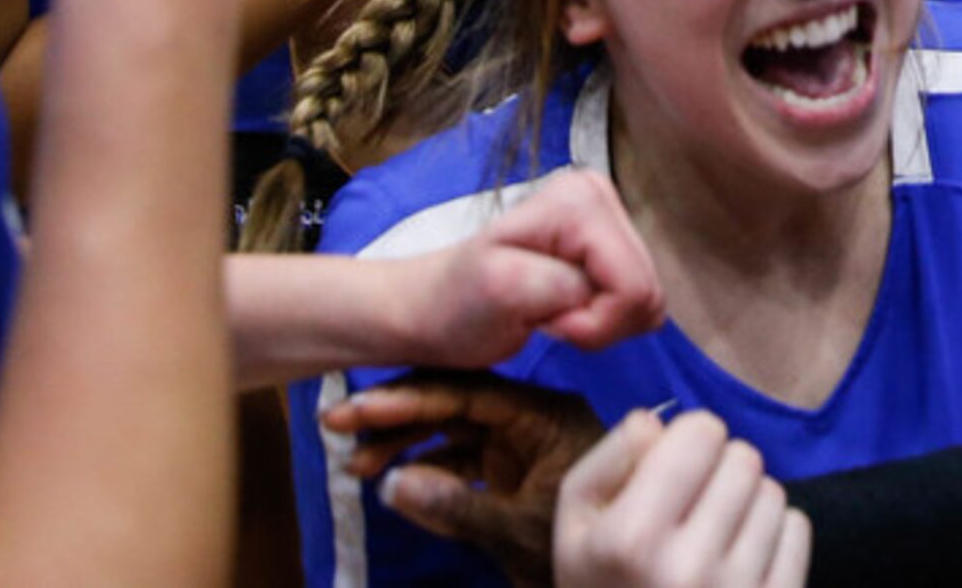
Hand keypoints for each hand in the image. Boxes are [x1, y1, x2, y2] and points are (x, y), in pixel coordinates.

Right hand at [324, 371, 604, 583]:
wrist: (623, 583)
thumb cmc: (584, 555)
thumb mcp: (516, 533)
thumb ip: (454, 506)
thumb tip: (390, 484)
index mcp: (548, 416)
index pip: (470, 394)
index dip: (409, 400)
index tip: (357, 408)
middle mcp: (537, 420)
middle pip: (458, 405)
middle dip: (399, 418)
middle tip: (338, 427)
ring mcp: (527, 445)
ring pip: (458, 432)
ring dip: (408, 445)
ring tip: (355, 465)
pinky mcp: (519, 471)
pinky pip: (469, 460)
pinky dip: (431, 471)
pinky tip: (391, 482)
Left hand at [402, 171, 663, 366]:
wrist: (437, 307)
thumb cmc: (458, 304)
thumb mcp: (499, 290)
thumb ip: (561, 285)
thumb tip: (606, 294)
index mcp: (581, 200)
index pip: (633, 285)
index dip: (595, 321)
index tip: (544, 320)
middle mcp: (602, 195)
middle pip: (646, 289)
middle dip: (599, 321)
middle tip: (546, 318)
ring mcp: (608, 217)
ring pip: (646, 298)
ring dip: (600, 322)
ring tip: (550, 313)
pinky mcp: (610, 244)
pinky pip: (638, 300)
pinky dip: (604, 318)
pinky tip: (563, 308)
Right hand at [557, 411, 809, 587]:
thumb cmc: (601, 581)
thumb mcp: (576, 520)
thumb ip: (612, 456)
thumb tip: (658, 420)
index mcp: (632, 537)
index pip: (702, 431)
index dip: (687, 440)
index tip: (674, 466)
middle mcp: (688, 567)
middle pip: (744, 457)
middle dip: (719, 470)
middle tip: (694, 503)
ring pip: (773, 492)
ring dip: (747, 503)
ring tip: (715, 533)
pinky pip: (798, 529)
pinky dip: (774, 535)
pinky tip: (742, 557)